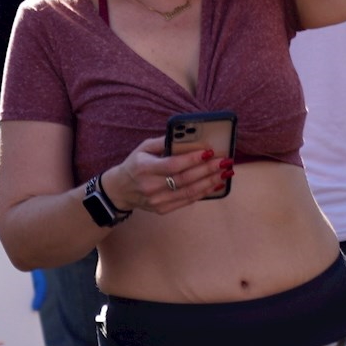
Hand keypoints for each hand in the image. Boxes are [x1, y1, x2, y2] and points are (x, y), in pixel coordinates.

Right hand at [102, 137, 230, 214]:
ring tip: (225, 173)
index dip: (192, 159)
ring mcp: (157, 201)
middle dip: (208, 170)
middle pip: (185, 179)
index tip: (210, 152)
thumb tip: (187, 135)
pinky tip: (215, 185)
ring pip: (189, 192)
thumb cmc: (135, 165)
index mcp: (145, 168)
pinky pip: (187, 201)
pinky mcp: (162, 209)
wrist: (120, 191)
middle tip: (225, 161)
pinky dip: (203, 193)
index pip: (173, 165)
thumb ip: (163, 142)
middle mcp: (151, 186)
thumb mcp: (143, 148)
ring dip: (210, 182)